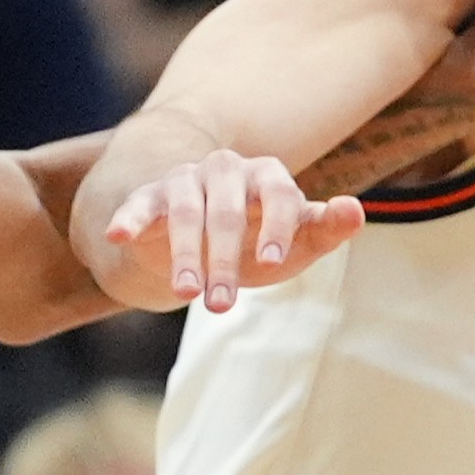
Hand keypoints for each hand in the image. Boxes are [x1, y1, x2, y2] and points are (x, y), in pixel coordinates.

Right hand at [94, 151, 362, 314]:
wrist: (201, 244)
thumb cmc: (258, 242)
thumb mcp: (295, 244)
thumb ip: (325, 230)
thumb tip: (355, 210)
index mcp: (268, 175)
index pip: (278, 193)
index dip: (276, 227)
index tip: (272, 263)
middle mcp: (227, 169)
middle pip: (227, 212)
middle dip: (225, 261)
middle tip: (223, 306)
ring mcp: (185, 179)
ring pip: (185, 212)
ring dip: (186, 255)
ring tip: (186, 294)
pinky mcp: (149, 197)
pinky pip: (139, 204)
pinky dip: (129, 218)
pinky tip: (119, 235)